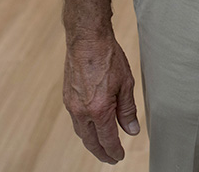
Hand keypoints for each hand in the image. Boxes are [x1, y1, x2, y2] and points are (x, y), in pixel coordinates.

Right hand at [63, 33, 139, 163]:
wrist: (87, 39)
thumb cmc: (108, 57)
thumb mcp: (126, 83)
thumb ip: (127, 110)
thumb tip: (131, 130)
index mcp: (99, 110)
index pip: (107, 140)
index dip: (114, 151)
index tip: (120, 156)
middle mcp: (82, 111)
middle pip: (91, 142)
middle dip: (101, 152)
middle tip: (111, 158)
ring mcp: (71, 105)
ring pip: (81, 132)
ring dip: (91, 142)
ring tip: (101, 146)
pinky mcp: (67, 97)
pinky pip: (75, 121)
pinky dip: (84, 129)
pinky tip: (91, 127)